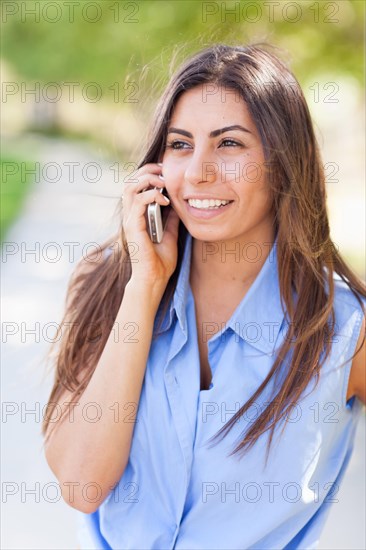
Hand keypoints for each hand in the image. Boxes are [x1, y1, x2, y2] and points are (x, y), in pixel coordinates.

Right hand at [122, 163, 179, 285]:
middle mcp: (130, 215)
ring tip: (163, 182)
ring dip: (147, 179)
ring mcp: (129, 220)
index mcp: (137, 215)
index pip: (136, 185)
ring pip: (130, 186)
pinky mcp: (133, 226)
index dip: (148, 173)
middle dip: (147, 170)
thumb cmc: (160, 260)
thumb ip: (170, 218)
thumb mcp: (170, 233)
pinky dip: (152, 195)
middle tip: (164, 170)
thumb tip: (177, 203)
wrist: (155, 278)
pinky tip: (165, 200)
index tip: (165, 172)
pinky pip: (138, 201)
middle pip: (130, 181)